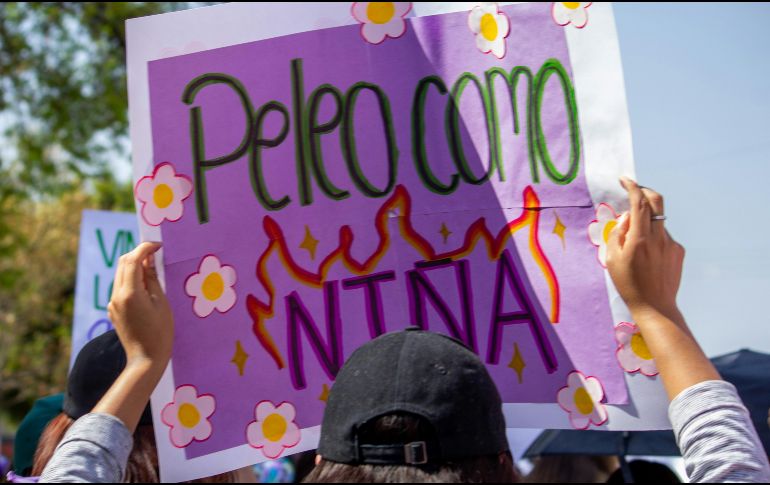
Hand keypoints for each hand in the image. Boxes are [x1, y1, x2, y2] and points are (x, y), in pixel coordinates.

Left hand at [107, 242, 172, 369]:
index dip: (145, 248)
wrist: (146, 358)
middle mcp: (116, 296)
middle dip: (138, 254)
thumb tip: (149, 260)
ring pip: (120, 274)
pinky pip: (120, 287)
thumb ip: (153, 279)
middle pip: (123, 263)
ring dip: (134, 266)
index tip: (158, 246)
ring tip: (153, 268)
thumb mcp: (161, 302)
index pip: (132, 260)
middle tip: (156, 253)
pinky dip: (131, 279)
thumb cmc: (160, 331)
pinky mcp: (113, 310)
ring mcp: (112, 303)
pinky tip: (145, 285)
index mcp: (130, 293)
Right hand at [606, 177, 685, 323]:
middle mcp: (658, 237)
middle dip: (645, 191)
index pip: (639, 202)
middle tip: (634, 191)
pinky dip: (653, 237)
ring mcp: (671, 244)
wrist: (655, 306)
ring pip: (658, 221)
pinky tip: (647, 257)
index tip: (624, 179)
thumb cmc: (628, 284)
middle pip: (656, 201)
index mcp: (640, 238)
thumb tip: (627, 217)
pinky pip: (663, 236)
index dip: (632, 186)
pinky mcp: (678, 251)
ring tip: (635, 243)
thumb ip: (618, 233)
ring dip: (646, 221)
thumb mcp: (612, 259)